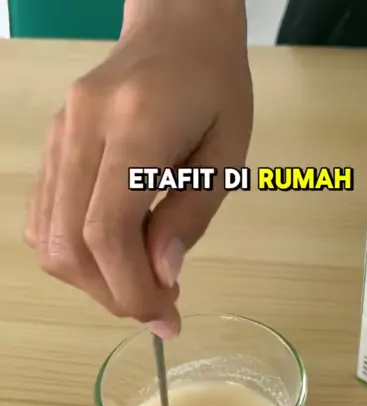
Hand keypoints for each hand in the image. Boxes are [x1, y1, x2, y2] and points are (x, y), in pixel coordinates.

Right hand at [25, 0, 252, 336]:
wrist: (176, 29)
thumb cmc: (214, 90)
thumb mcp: (226, 156)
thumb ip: (190, 218)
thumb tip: (160, 277)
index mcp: (134, 125)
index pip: (107, 231)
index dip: (131, 289)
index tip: (166, 318)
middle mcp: (82, 128)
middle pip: (69, 243)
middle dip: (112, 294)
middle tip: (156, 307)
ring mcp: (57, 137)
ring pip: (48, 238)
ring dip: (92, 281)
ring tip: (138, 282)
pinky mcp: (51, 147)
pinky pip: (44, 221)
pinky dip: (75, 256)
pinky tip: (114, 257)